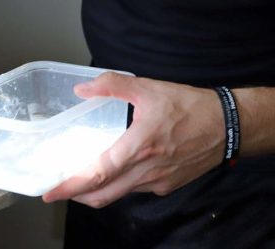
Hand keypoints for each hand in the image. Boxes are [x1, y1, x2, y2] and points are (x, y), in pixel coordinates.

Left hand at [43, 72, 225, 207]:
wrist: (229, 125)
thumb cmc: (190, 106)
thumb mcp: (148, 88)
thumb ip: (112, 85)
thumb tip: (82, 89)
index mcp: (140, 146)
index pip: (99, 174)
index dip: (72, 185)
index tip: (51, 191)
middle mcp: (147, 170)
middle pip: (103, 194)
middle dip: (77, 195)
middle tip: (56, 189)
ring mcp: (158, 181)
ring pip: (119, 194)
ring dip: (96, 191)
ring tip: (79, 179)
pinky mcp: (167, 185)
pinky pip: (135, 190)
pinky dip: (118, 186)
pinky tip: (112, 171)